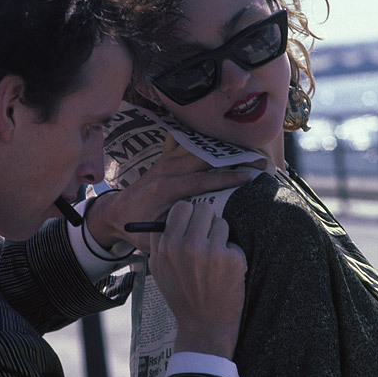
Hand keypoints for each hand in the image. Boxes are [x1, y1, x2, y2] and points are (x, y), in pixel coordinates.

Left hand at [86, 135, 258, 252]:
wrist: (116, 212)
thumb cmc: (137, 227)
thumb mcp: (155, 236)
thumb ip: (178, 231)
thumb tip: (208, 227)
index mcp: (166, 188)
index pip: (202, 179)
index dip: (227, 178)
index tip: (250, 177)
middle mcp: (167, 169)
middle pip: (206, 157)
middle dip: (234, 157)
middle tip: (260, 160)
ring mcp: (167, 160)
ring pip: (201, 146)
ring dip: (226, 148)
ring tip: (252, 150)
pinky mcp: (167, 157)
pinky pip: (188, 140)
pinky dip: (206, 139)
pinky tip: (226, 139)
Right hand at [147, 200, 246, 358]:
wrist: (205, 326)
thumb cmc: (181, 296)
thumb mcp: (158, 270)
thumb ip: (159, 242)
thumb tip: (168, 216)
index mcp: (167, 247)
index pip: (180, 208)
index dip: (188, 216)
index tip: (191, 226)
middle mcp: (187, 247)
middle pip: (203, 207)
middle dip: (207, 219)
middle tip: (207, 236)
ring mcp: (212, 252)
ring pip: (221, 222)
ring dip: (220, 236)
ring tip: (215, 259)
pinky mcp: (233, 260)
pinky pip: (233, 242)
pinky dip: (231, 254)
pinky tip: (225, 272)